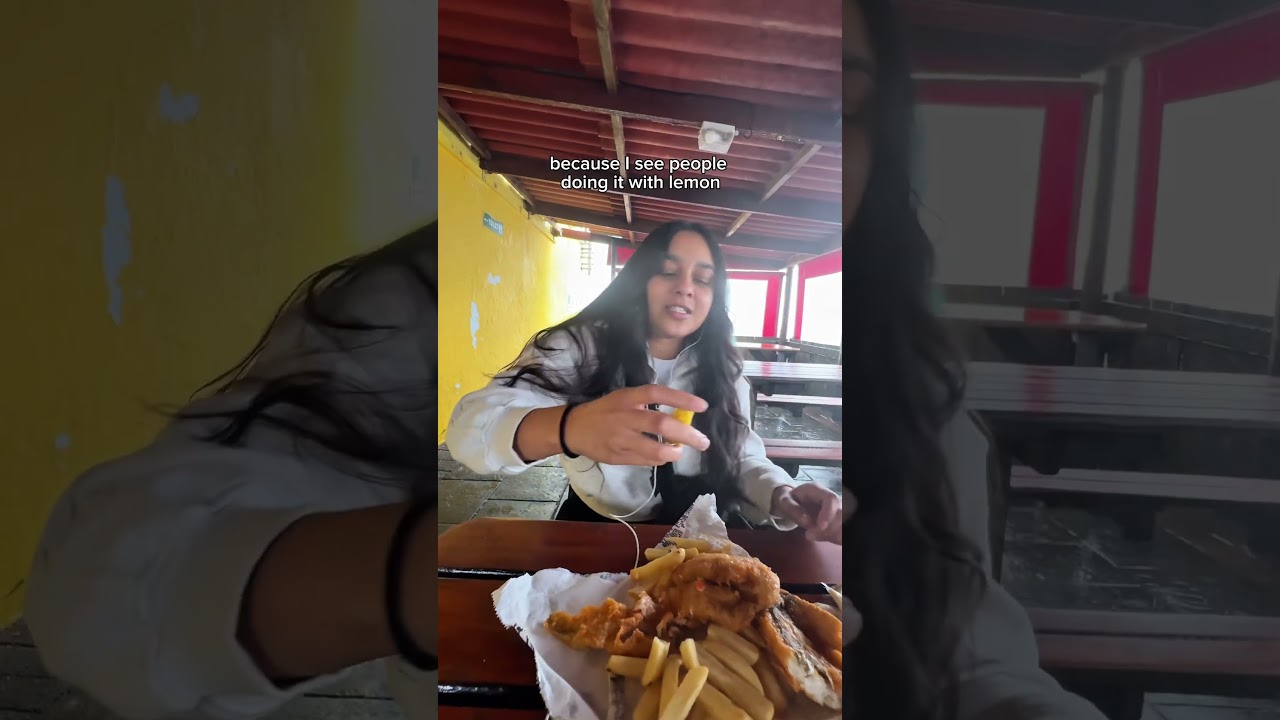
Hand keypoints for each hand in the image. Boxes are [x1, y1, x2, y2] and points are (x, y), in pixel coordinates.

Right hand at [564, 385, 709, 465]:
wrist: (573, 428)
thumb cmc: (604, 410)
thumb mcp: (623, 398)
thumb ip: (647, 405)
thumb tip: (679, 417)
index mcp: (627, 398)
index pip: (658, 393)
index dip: (682, 398)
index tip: (703, 406)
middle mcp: (624, 416)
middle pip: (661, 423)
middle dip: (686, 434)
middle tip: (703, 441)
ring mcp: (620, 438)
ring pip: (654, 448)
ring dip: (673, 452)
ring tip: (681, 452)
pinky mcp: (616, 456)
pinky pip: (644, 460)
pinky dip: (658, 460)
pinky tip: (663, 457)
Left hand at [772, 483, 843, 543]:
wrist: (791, 501)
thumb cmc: (788, 500)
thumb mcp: (783, 502)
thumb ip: (793, 509)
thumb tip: (808, 521)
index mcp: (817, 490)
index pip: (831, 498)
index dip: (829, 513)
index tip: (820, 526)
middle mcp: (829, 497)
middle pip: (840, 512)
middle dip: (829, 527)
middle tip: (809, 535)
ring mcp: (835, 508)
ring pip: (842, 522)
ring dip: (832, 533)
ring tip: (813, 536)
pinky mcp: (835, 518)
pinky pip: (840, 529)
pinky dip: (834, 536)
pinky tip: (821, 537)